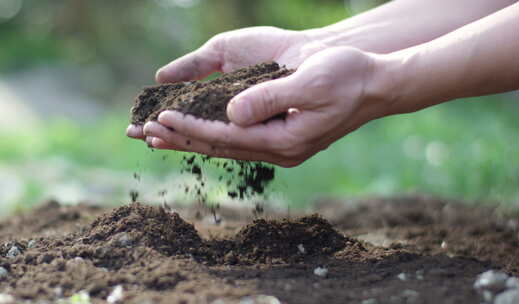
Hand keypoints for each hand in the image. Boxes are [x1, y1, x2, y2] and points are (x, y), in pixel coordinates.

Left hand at [126, 26, 330, 138]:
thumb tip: (232, 113)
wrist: (376, 85)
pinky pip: (236, 140)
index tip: (160, 120)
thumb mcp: (312, 81)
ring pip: (224, 145)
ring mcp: (279, 147)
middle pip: (218, 147)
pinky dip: (209, 134)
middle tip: (142, 134)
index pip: (225, 137)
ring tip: (156, 137)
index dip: (190, 129)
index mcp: (284, 140)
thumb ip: (270, 98)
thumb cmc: (348, 77)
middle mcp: (279, 150)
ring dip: (189, 140)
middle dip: (179, 139)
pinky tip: (192, 133)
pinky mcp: (279, 137)